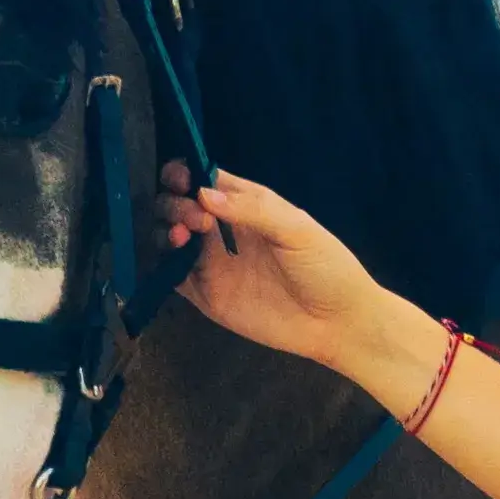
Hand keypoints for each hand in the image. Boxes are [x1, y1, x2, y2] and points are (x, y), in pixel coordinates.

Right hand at [154, 162, 393, 373]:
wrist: (338, 324)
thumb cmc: (327, 268)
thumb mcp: (297, 229)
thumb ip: (253, 209)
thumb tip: (204, 194)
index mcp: (247, 206)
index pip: (204, 181)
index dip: (184, 174)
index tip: (179, 179)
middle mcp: (224, 231)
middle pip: (179, 206)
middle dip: (175, 203)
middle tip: (195, 219)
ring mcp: (213, 264)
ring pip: (169, 238)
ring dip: (165, 229)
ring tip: (182, 235)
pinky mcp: (207, 296)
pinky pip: (172, 276)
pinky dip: (161, 264)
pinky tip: (172, 257)